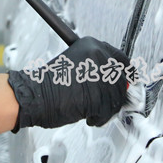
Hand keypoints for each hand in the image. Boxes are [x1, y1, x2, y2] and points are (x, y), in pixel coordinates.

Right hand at [7, 36, 129, 130]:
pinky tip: (88, 116)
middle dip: (116, 95)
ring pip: (116, 98)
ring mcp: (98, 74)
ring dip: (106, 109)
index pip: (121, 59)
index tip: (129, 83)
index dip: (126, 74)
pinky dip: (100, 118)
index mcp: (93, 44)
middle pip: (122, 79)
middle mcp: (98, 55)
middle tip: (106, 104)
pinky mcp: (97, 94)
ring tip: (90, 110)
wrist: (34, 94)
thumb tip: (121, 83)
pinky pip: (108, 111)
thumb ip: (99, 70)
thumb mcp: (78, 66)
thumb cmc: (51, 83)